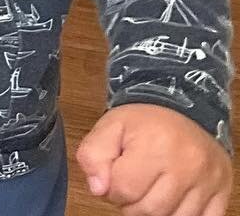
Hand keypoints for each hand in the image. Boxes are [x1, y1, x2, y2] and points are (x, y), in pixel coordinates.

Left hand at [76, 104, 231, 215]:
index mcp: (154, 145)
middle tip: (131, 186)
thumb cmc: (146, 121)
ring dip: (156, 212)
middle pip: (149, 210)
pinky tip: (171, 200)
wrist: (185, 108)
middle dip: (132, 204)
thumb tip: (98, 188)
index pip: (124, 189)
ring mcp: (207, 181)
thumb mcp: (110, 126)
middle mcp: (185, 165)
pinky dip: (180, 215)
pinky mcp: (221, 192)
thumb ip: (93, 155)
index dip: (112, 189)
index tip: (113, 179)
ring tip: (149, 191)